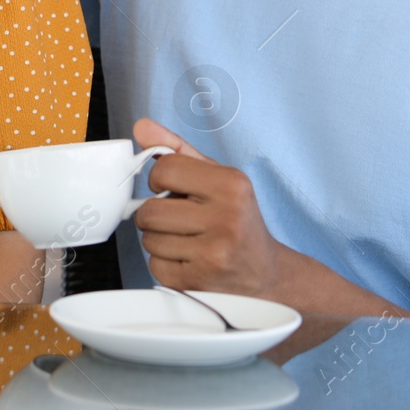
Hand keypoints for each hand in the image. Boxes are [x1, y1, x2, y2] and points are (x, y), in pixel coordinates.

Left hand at [131, 118, 288, 299]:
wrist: (266, 276)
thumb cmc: (238, 221)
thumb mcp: (218, 178)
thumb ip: (178, 150)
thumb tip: (142, 127)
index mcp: (232, 185)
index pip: (164, 170)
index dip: (161, 180)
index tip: (173, 189)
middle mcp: (226, 218)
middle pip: (150, 210)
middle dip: (155, 214)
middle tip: (178, 218)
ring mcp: (213, 254)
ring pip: (149, 240)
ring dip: (160, 239)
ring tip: (187, 240)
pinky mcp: (199, 282)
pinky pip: (155, 266)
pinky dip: (164, 263)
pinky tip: (188, 260)